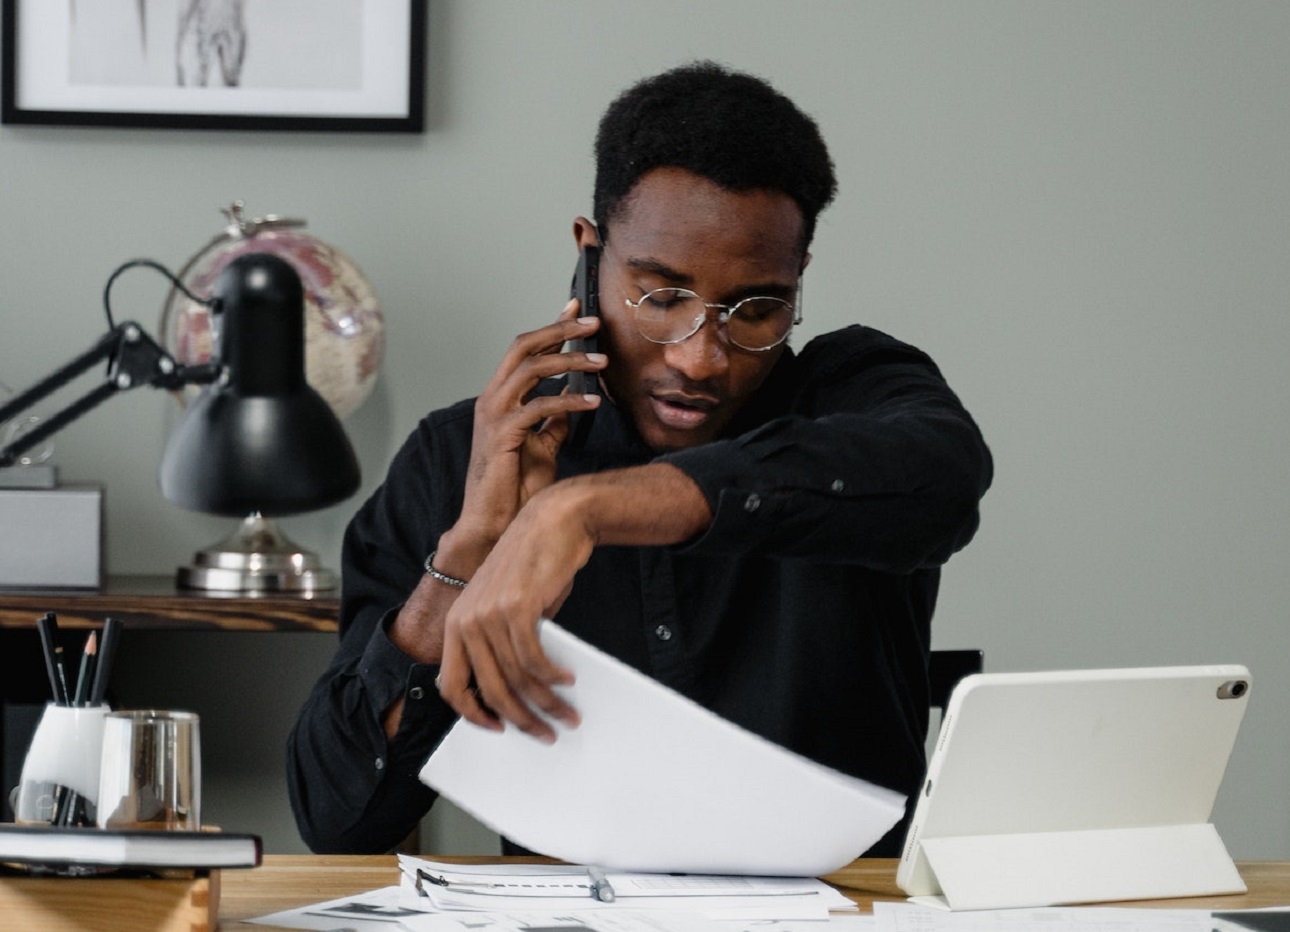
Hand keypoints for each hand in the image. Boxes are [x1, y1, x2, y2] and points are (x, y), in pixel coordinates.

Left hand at [435, 464, 712, 742]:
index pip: (451, 685)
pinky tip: (568, 680)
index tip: (498, 728)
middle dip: (520, 719)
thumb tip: (519, 691)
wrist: (553, 521)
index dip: (473, 714)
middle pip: (489, 690)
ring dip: (546, 703)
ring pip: (516, 679)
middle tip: (546, 734)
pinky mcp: (515, 608)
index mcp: (456, 624)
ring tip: (568, 714)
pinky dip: (553, 677)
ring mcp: (488, 614)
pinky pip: (534, 659)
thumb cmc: (535, 566)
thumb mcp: (506, 606)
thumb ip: (502, 643)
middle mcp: (465, 621)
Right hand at [455, 302, 604, 547]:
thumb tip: (573, 400)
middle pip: (524, 346)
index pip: (526, 350)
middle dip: (560, 329)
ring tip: (602, 363)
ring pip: (531, 369)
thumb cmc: (516, 487)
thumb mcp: (542, 445)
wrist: (494, 523)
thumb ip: (553, 420)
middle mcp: (492, 398)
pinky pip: (539, 406)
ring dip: (570, 361)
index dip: (552, 326)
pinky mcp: (501, 434)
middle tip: (594, 323)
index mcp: (500, 397)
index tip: (577, 309)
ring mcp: (493, 414)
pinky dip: (569, 401)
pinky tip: (592, 402)